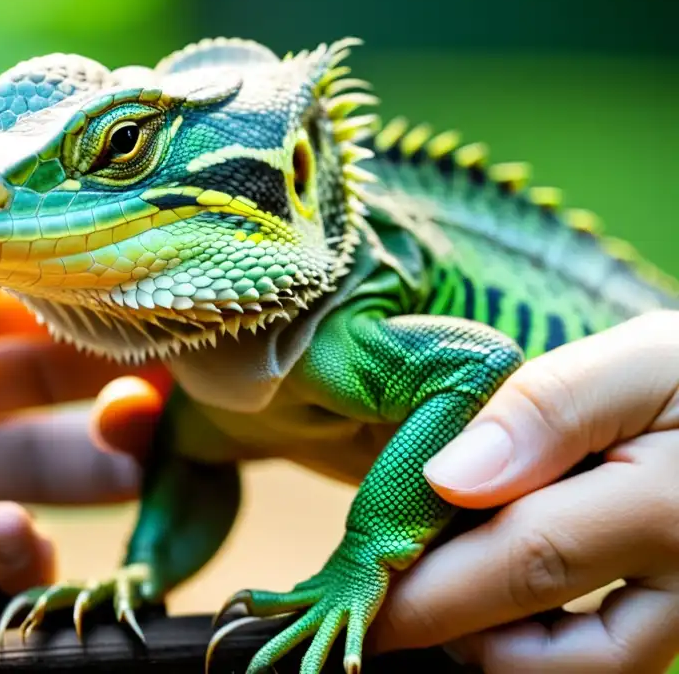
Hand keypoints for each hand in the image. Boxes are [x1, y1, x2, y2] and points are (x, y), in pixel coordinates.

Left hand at [0, 206, 168, 645]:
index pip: (17, 296)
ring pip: (30, 477)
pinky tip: (10, 534)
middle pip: (45, 386)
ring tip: (130, 458)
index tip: (157, 290)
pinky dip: (2, 570)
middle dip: (113, 379)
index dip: (85, 294)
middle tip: (174, 380)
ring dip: (91, 468)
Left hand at [369, 311, 678, 672]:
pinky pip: (610, 657)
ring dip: (496, 650)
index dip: (430, 586)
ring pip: (585, 670)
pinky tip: (489, 611)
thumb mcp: (631, 364)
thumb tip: (445, 479)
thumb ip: (545, 411)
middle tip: (373, 616)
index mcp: (666, 506)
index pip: (524, 557)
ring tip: (432, 601)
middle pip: (544, 640)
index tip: (359, 591)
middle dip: (443, 628)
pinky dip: (537, 647)